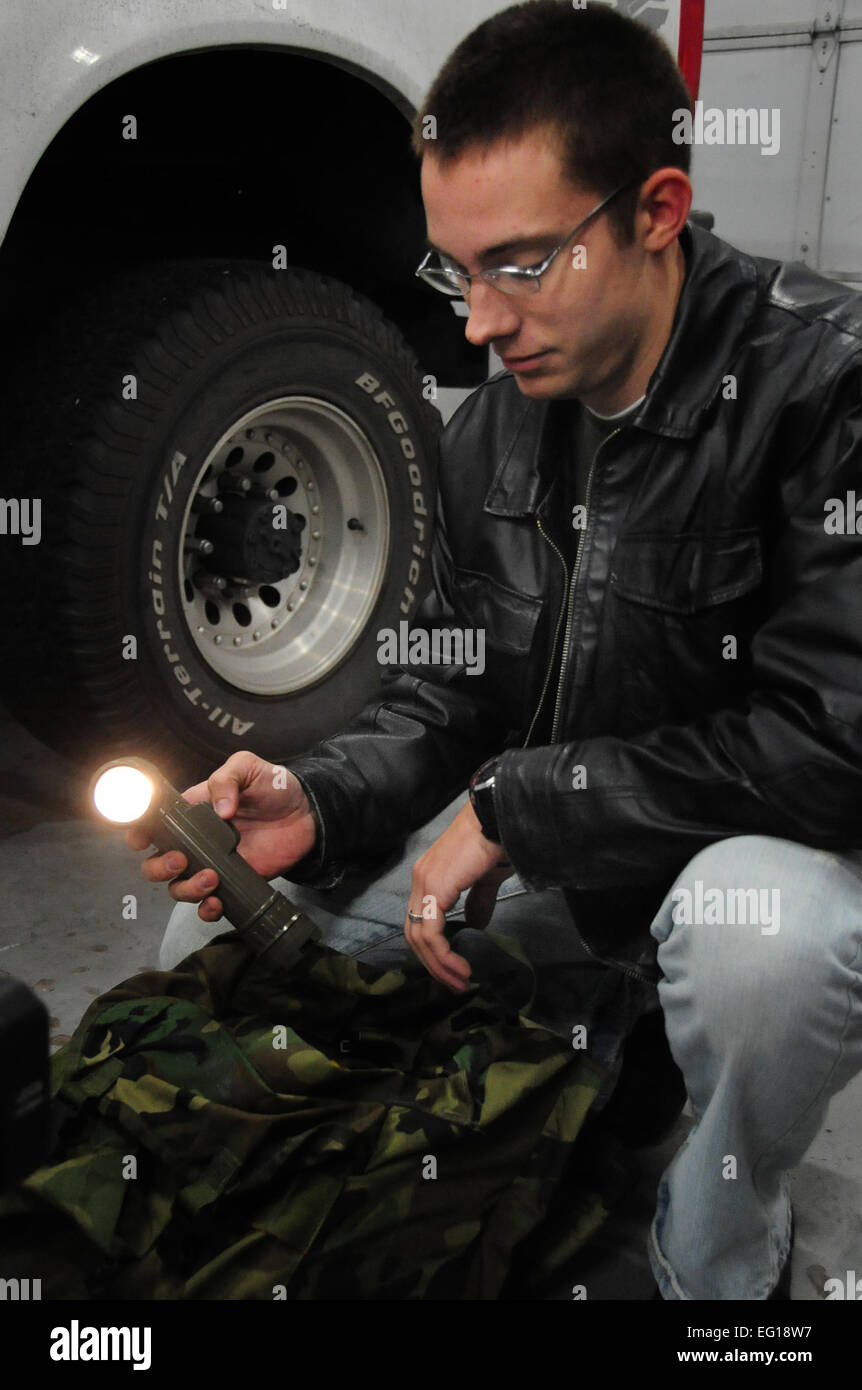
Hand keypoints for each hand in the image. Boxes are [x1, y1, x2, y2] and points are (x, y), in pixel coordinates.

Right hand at [125, 750, 316, 921]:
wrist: (306, 815)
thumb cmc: (273, 787)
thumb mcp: (248, 768)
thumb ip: (227, 779)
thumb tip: (220, 810)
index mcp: (191, 812)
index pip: (152, 824)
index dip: (137, 833)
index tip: (138, 839)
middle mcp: (195, 842)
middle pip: (155, 863)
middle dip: (158, 867)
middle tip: (181, 860)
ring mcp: (210, 865)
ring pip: (177, 887)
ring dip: (185, 889)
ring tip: (210, 879)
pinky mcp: (231, 884)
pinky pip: (207, 906)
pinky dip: (206, 910)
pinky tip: (216, 903)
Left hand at [404, 800, 511, 991]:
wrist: (497, 818)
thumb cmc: (495, 842)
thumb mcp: (486, 878)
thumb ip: (478, 900)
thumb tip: (476, 924)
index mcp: (430, 877)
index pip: (421, 921)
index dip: (434, 949)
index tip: (454, 969)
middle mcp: (421, 880)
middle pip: (414, 934)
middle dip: (434, 964)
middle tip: (454, 983)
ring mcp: (424, 884)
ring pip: (419, 937)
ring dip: (439, 965)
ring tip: (459, 981)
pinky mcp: (434, 889)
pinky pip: (430, 932)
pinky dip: (442, 954)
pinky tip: (459, 966)